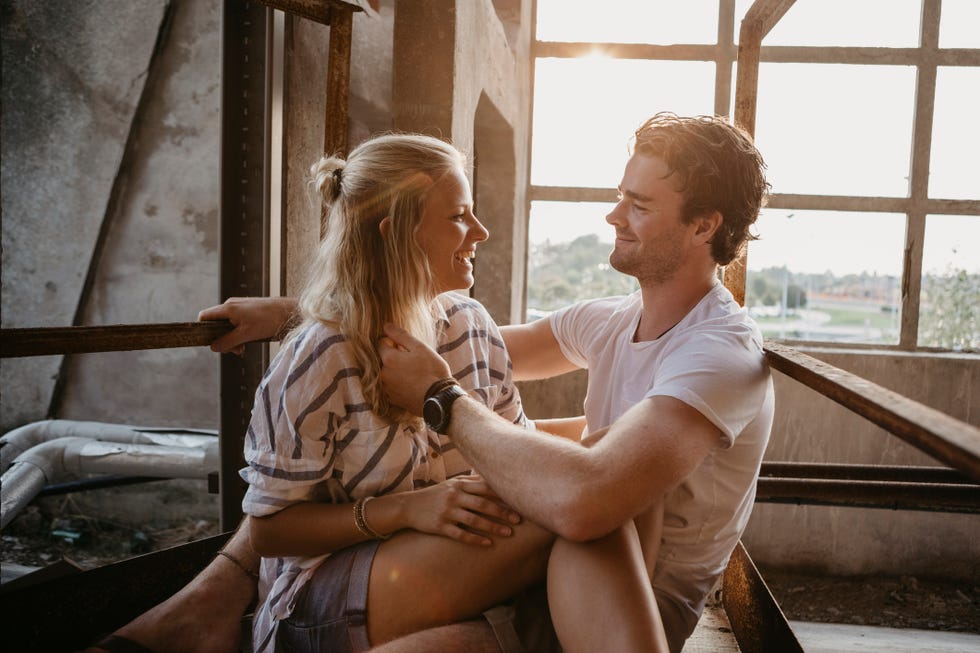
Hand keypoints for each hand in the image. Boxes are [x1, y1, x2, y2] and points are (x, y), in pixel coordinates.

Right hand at [198, 296, 296, 354]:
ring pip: (227, 325)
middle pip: (216, 324)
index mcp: (227, 308)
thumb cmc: (269, 321)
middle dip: (222, 339)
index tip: (212, 343)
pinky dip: (240, 334)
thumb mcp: (246, 335)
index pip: (204, 316)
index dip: (203, 330)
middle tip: (235, 350)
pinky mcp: (248, 311)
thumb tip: (213, 347)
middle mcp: (231, 305)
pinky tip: (249, 341)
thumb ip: (228, 341)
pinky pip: (237, 323)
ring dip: (232, 338)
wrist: (290, 312)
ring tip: (243, 347)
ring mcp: (240, 307)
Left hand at [378, 323, 452, 414]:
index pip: (381, 343)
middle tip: (411, 360)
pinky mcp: (392, 399)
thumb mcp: (420, 348)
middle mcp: (383, 374)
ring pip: (386, 373)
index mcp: (388, 359)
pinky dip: (396, 383)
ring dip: (394, 370)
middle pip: (383, 359)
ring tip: (412, 373)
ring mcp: (386, 388)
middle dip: (393, 357)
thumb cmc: (432, 370)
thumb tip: (386, 325)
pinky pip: (389, 386)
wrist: (439, 399)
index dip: (393, 342)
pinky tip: (410, 384)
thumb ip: (401, 335)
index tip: (406, 347)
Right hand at [404, 475, 521, 545]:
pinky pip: (461, 534)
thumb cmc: (435, 495)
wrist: (408, 507)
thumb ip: (471, 482)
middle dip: (502, 512)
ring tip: (508, 533)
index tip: (519, 500)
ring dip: (493, 527)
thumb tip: (493, 478)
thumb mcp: (451, 484)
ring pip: (474, 520)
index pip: (485, 488)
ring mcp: (447, 512)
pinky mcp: (440, 526)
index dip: (503, 494)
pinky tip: (487, 544)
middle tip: (519, 519)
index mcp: (459, 485)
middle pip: (483, 504)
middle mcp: (454, 496)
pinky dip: (475, 539)